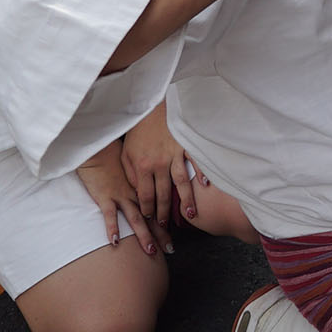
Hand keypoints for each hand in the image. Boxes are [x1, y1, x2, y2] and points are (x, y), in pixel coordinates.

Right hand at [77, 138, 162, 256]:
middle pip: (151, 218)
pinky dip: (113, 227)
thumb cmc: (115, 160)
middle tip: (170, 250)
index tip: (173, 240)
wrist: (98, 149)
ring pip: (135, 218)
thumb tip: (152, 197)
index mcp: (143, 189)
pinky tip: (116, 241)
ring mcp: (120, 196)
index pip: (157, 211)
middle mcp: (135, 195)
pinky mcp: (105, 196)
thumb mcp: (134, 172)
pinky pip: (110, 214)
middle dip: (160, 235)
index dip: (165, 226)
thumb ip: (143, 185)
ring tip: (151, 251)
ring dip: (143, 235)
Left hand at [121, 102, 198, 230]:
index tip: (149, 217)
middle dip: (164, 211)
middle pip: (163, 193)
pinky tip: (204, 186)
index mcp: (142, 165)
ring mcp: (174, 155)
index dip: (147, 208)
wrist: (152, 106)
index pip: (145, 194)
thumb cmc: (139, 130)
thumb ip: (130, 173)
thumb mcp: (127, 152)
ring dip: (185, 200)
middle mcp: (158, 163)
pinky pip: (195, 162)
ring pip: (180, 183)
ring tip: (189, 214)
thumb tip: (136, 191)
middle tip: (166, 224)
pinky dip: (201, 173)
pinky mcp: (185, 146)